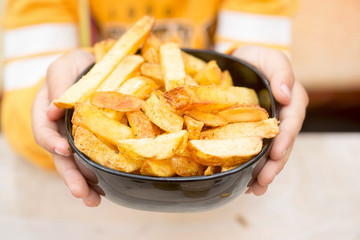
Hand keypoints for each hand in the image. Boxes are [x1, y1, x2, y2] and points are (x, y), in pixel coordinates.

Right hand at [31, 50, 100, 205]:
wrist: (99, 67)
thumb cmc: (79, 66)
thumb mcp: (65, 67)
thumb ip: (58, 83)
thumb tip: (52, 111)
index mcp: (46, 113)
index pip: (44, 131)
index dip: (51, 142)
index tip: (63, 149)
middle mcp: (60, 130)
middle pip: (61, 157)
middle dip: (70, 176)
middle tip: (81, 192)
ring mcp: (76, 138)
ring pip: (77, 164)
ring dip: (85, 183)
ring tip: (94, 201)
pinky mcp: (94, 141)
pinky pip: (94, 159)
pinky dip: (98, 174)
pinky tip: (107, 188)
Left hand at [232, 46, 308, 194]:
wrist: (238, 64)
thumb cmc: (256, 59)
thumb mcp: (269, 57)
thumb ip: (281, 71)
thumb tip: (286, 95)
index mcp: (292, 100)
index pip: (292, 122)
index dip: (285, 139)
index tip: (275, 154)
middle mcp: (284, 117)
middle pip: (284, 144)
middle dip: (275, 165)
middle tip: (264, 181)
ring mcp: (270, 128)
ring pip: (272, 153)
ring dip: (265, 172)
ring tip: (255, 189)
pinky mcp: (256, 134)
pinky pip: (258, 153)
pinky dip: (253, 168)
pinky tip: (247, 183)